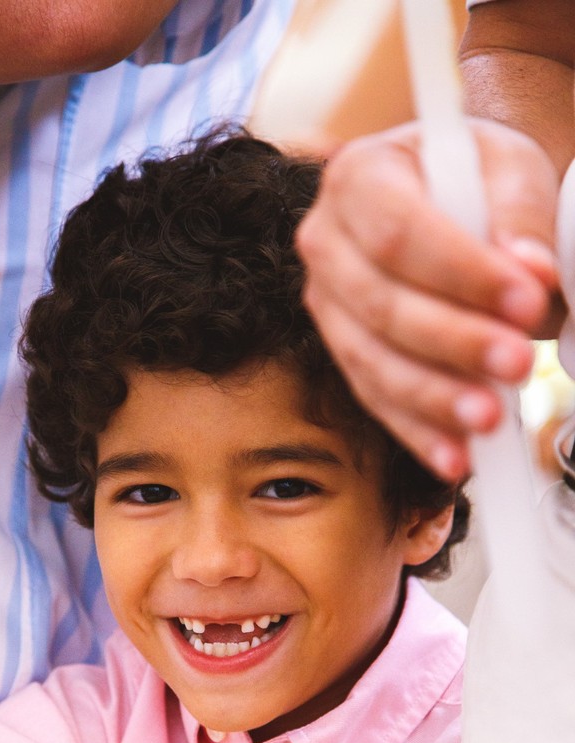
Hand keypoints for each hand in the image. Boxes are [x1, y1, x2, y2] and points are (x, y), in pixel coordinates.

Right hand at [296, 119, 561, 478]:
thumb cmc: (476, 181)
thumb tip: (531, 270)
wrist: (452, 204)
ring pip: (372, 362)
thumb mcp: (509, 170)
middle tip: (519, 362)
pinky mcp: (345, 355)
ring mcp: (328, 305)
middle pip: (381, 305)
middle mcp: (325, 242)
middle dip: (453, 342)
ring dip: (435, 398)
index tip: (526, 298)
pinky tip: (458, 456)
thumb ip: (521, 214)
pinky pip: (377, 401)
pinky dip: (420, 432)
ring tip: (492, 419)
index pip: (398, 231)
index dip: (460, 272)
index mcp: (358, 176)